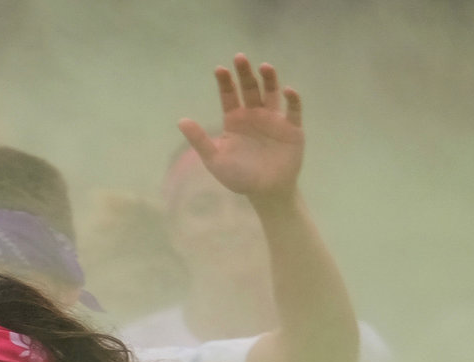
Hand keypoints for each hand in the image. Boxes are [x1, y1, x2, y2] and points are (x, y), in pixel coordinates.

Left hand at [178, 54, 303, 210]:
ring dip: (269, 80)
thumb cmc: (238, 176)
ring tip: (264, 67)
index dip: (225, 82)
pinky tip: (287, 90)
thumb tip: (181, 120)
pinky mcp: (292, 128)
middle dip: (245, 73)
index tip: (219, 69)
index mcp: (235, 120)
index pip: (229, 96)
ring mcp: (274, 119)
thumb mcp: (214, 159)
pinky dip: (292, 99)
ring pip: (271, 94)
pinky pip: (293, 110)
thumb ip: (199, 140)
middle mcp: (254, 115)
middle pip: (250, 88)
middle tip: (240, 57)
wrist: (264, 191)